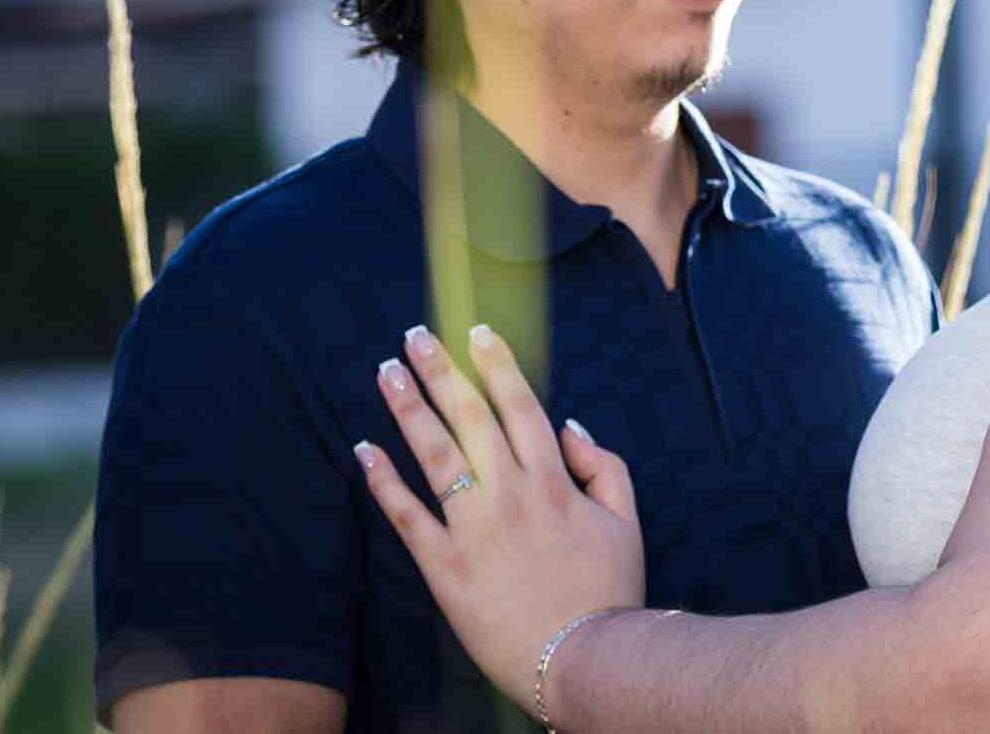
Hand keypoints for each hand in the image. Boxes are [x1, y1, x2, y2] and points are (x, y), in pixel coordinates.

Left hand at [355, 323, 644, 718]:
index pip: (519, 406)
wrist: (582, 657)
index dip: (497, 366)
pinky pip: (408, 515)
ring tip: (386, 373)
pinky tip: (364, 449)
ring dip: (408, 408)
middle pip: (469, 417)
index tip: (476, 333)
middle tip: (415, 336)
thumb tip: (568, 425)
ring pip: (434, 454)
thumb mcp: (625, 518)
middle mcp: (510, 493)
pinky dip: (384, 481)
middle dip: (442, 371)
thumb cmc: (608, 589)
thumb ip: (603, 464)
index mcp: (553, 479)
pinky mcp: (444, 567)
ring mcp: (473, 529)